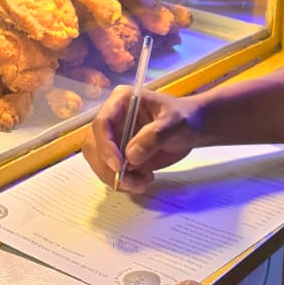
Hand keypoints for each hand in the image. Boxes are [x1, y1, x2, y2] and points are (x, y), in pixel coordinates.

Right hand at [81, 85, 201, 192]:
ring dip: (115, 178)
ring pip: (99, 161)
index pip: (102, 123)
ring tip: (142, 183)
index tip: (119, 165)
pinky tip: (143, 180)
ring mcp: (113, 137)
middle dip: (108, 167)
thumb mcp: (175, 123)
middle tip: (131, 182)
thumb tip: (131, 156)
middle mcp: (112, 118)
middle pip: (94, 145)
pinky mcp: (118, 154)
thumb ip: (154, 136)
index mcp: (121, 101)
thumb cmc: (183, 118)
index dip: (105, 145)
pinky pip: (110, 171)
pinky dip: (123, 181)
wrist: (190, 128)